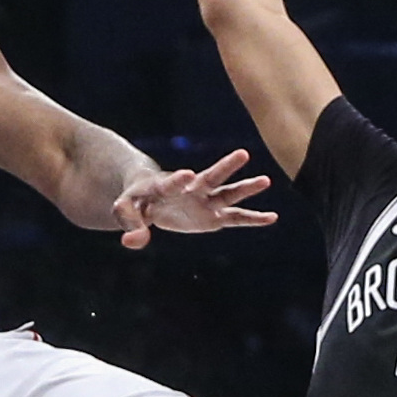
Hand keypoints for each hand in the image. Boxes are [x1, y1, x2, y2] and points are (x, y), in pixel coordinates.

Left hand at [114, 149, 274, 248]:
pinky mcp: (213, 217)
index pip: (171, 183)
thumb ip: (129, 223)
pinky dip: (252, 219)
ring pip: (227, 194)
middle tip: (242, 154)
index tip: (188, 174)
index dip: (178, 180)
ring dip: (245, 188)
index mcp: (165, 186)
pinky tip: (272, 218)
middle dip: (224, 167)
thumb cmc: (135, 198)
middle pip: (209, 178)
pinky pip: (235, 218)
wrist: (149, 194)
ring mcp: (204, 202)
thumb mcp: (125, 209)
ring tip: (266, 180)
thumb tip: (132, 242)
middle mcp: (190, 190)